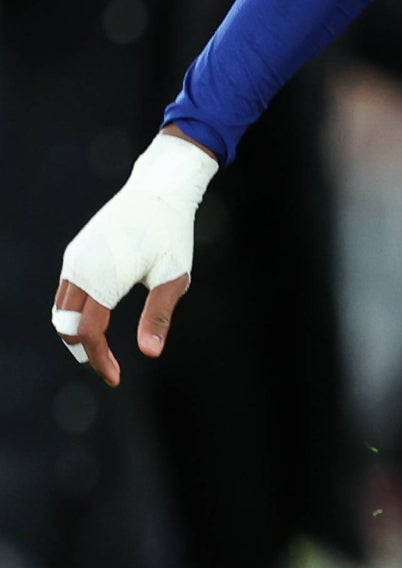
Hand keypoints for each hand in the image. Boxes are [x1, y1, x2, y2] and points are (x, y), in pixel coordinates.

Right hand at [53, 131, 216, 383]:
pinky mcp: (76, 253)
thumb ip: (159, 316)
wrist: (158, 188)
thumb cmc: (171, 232)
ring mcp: (74, 259)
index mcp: (102, 277)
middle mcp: (79, 268)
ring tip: (103, 353)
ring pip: (61, 310)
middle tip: (110, 370)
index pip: (87, 332)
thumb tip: (151, 354)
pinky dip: (75, 315)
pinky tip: (97, 324)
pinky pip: (65, 293)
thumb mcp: (173, 276)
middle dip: (84, 352)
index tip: (116, 379)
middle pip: (66, 325)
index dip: (98, 359)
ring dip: (76, 334)